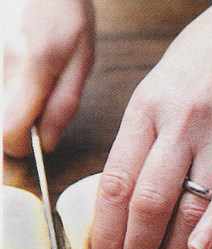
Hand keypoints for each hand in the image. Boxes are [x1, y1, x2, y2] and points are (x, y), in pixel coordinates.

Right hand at [3, 0, 94, 156]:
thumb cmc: (65, 15)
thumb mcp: (81, 61)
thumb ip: (64, 105)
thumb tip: (48, 143)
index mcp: (32, 68)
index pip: (9, 133)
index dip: (23, 147)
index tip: (37, 142)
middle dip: (15, 130)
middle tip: (36, 112)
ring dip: (10, 109)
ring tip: (30, 87)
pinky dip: (5, 94)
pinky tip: (19, 78)